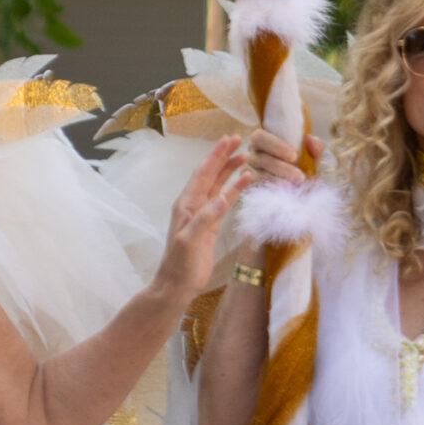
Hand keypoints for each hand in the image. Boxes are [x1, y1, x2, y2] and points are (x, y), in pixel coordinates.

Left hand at [152, 136, 249, 306]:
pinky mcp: (211, 226)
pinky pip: (224, 202)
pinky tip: (245, 183)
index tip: (229, 139)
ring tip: (245, 157)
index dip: (216, 156)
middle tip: (239, 139)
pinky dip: (234, 191)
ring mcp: (203, 215)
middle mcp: (193, 205)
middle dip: (223, 156)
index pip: (203, 174)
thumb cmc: (180, 264)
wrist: (177, 285)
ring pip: (218, 186)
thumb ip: (206, 218)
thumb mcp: (191, 240)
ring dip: (230, 171)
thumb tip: (222, 198)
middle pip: (210, 174)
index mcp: (186, 204)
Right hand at [242, 127, 322, 189]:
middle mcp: (252, 155)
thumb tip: (310, 139)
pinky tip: (284, 194)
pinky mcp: (249, 188)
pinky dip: (271, 191)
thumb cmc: (304, 170)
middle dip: (280, 167)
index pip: (259, 137)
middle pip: (260, 158)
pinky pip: (257, 190)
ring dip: (278, 181)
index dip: (275, 145)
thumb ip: (315, 148)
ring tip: (296, 187)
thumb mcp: (312, 159)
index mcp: (263, 141)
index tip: (294, 156)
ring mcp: (248, 173)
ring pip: (258, 175)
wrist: (303, 194)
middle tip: (300, 176)